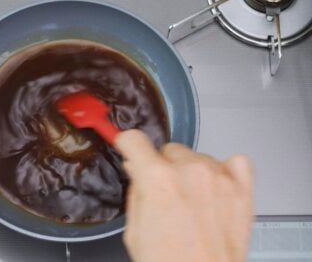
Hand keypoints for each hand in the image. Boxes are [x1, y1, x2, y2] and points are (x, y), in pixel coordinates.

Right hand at [115, 130, 253, 261]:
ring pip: (198, 156)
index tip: (130, 149)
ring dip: (192, 172)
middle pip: (169, 149)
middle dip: (163, 167)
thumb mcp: (135, 230)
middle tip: (166, 194)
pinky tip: (215, 189)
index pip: (135, 140)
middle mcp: (189, 171)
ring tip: (193, 201)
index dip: (128, 145)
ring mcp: (218, 178)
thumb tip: (136, 169)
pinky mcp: (242, 189)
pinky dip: (224, 170)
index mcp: (157, 179)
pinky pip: (234, 161)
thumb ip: (136, 191)